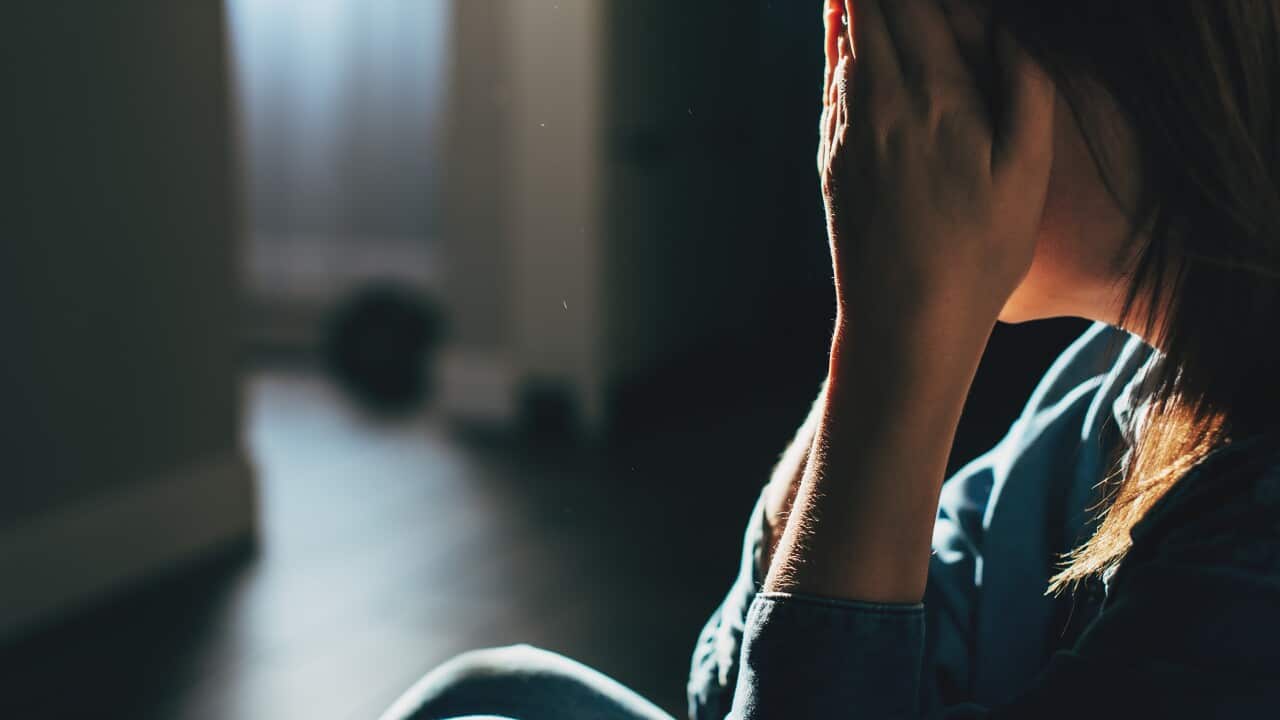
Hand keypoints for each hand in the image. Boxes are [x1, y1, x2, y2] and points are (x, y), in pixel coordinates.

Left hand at [820, 0, 1054, 322]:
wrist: (903, 320)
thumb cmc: (979, 253)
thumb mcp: (1026, 173)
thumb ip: (1024, 88)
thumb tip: (1007, 26)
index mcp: (937, 98)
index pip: (913, 6)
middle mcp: (882, 105)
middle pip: (868, 17)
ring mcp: (849, 134)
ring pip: (843, 48)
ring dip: (849, 10)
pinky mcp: (832, 162)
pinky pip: (831, 89)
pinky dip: (835, 53)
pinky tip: (841, 41)